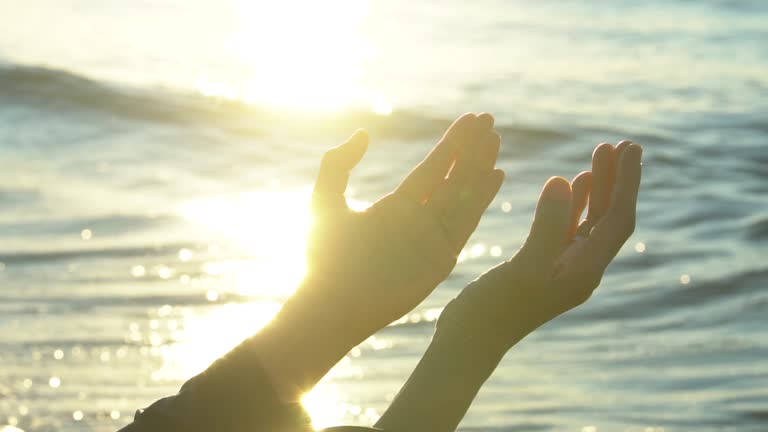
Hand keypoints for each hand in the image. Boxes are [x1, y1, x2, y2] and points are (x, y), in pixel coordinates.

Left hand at [304, 113, 504, 337]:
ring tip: (496, 140)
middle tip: (489, 119)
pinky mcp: (442, 259)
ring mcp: (432, 240)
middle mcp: (418, 221)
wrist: (331, 303)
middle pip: (452, 178)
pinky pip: (466, 223)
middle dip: (471, 149)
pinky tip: (495, 175)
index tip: (471, 119)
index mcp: (395, 207)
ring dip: (480, 167)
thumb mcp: (325, 200)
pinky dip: (482, 199)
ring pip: (463, 196)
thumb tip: (363, 132)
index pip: (431, 169)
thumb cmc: (322, 258)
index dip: (451, 144)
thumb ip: (338, 164)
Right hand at [441, 141, 642, 350]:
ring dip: (600, 186)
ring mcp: (563, 267)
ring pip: (592, 220)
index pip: (618, 220)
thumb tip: (565, 181)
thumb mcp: (523, 267)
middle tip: (624, 143)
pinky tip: (575, 182)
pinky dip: (577, 202)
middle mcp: (581, 269)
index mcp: (584, 272)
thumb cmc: (493, 310)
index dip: (628, 183)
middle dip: (620, 180)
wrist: (470, 340)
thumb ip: (548, 226)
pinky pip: (571, 227)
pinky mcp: (544, 264)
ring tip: (602, 152)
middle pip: (611, 218)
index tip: (632, 148)